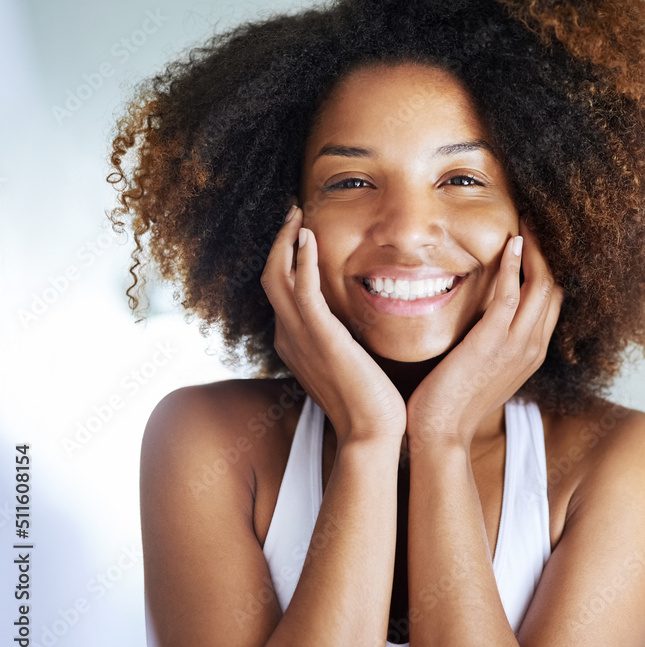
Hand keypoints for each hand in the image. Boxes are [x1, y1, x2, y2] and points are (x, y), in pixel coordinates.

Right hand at [260, 205, 406, 444]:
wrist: (371, 433)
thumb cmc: (368, 403)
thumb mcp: (348, 363)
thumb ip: (342, 340)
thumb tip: (354, 324)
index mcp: (294, 342)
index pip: (280, 291)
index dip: (285, 258)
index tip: (300, 233)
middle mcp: (289, 337)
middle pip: (270, 277)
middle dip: (279, 242)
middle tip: (293, 213)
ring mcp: (301, 337)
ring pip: (277, 277)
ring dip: (286, 241)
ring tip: (298, 215)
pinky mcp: (321, 338)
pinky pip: (303, 290)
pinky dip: (302, 260)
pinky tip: (309, 237)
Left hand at [405, 215, 563, 451]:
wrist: (441, 434)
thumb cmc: (453, 402)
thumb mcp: (483, 369)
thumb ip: (492, 343)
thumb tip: (483, 320)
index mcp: (532, 353)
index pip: (552, 301)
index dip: (547, 268)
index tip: (536, 241)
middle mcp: (532, 347)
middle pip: (555, 288)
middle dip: (548, 252)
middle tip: (536, 221)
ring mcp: (517, 345)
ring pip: (542, 286)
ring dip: (536, 250)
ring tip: (528, 223)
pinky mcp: (493, 342)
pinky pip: (512, 295)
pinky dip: (514, 265)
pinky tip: (511, 243)